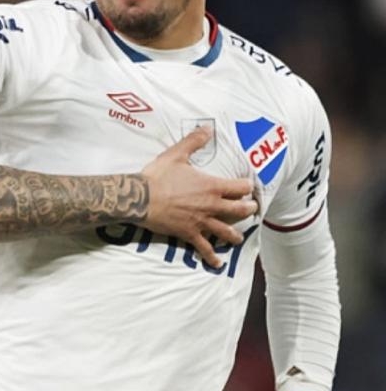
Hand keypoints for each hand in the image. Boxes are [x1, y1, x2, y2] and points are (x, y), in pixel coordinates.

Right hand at [141, 127, 257, 267]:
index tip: (248, 186)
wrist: (140, 198)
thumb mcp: (176, 154)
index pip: (240, 187)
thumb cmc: (158, 176)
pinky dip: (212, 257)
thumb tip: (207, 128)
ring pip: (227, 232)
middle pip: (240, 210)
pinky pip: (204, 248)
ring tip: (238, 237)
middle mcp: (212, 206)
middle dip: (248, 209)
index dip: (247, 186)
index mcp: (212, 186)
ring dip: (235, 234)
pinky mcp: (189, 234)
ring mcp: (202, 222)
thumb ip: (194, 141)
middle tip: (250, 209)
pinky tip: (217, 263)